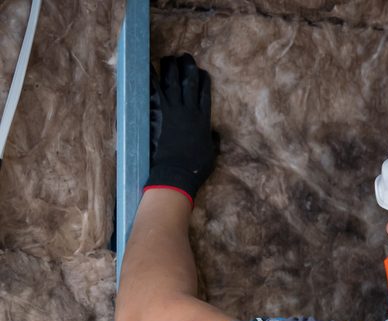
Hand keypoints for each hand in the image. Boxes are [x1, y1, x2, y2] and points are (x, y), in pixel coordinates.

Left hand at [148, 53, 216, 200]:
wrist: (176, 173)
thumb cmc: (195, 168)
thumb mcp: (211, 154)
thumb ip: (213, 140)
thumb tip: (215, 134)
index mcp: (203, 120)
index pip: (204, 94)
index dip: (203, 82)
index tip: (202, 72)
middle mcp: (189, 111)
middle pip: (189, 84)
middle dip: (187, 69)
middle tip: (185, 57)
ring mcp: (172, 110)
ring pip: (172, 83)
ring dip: (170, 68)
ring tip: (169, 58)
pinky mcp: (157, 113)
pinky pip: (152, 90)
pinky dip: (150, 78)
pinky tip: (148, 67)